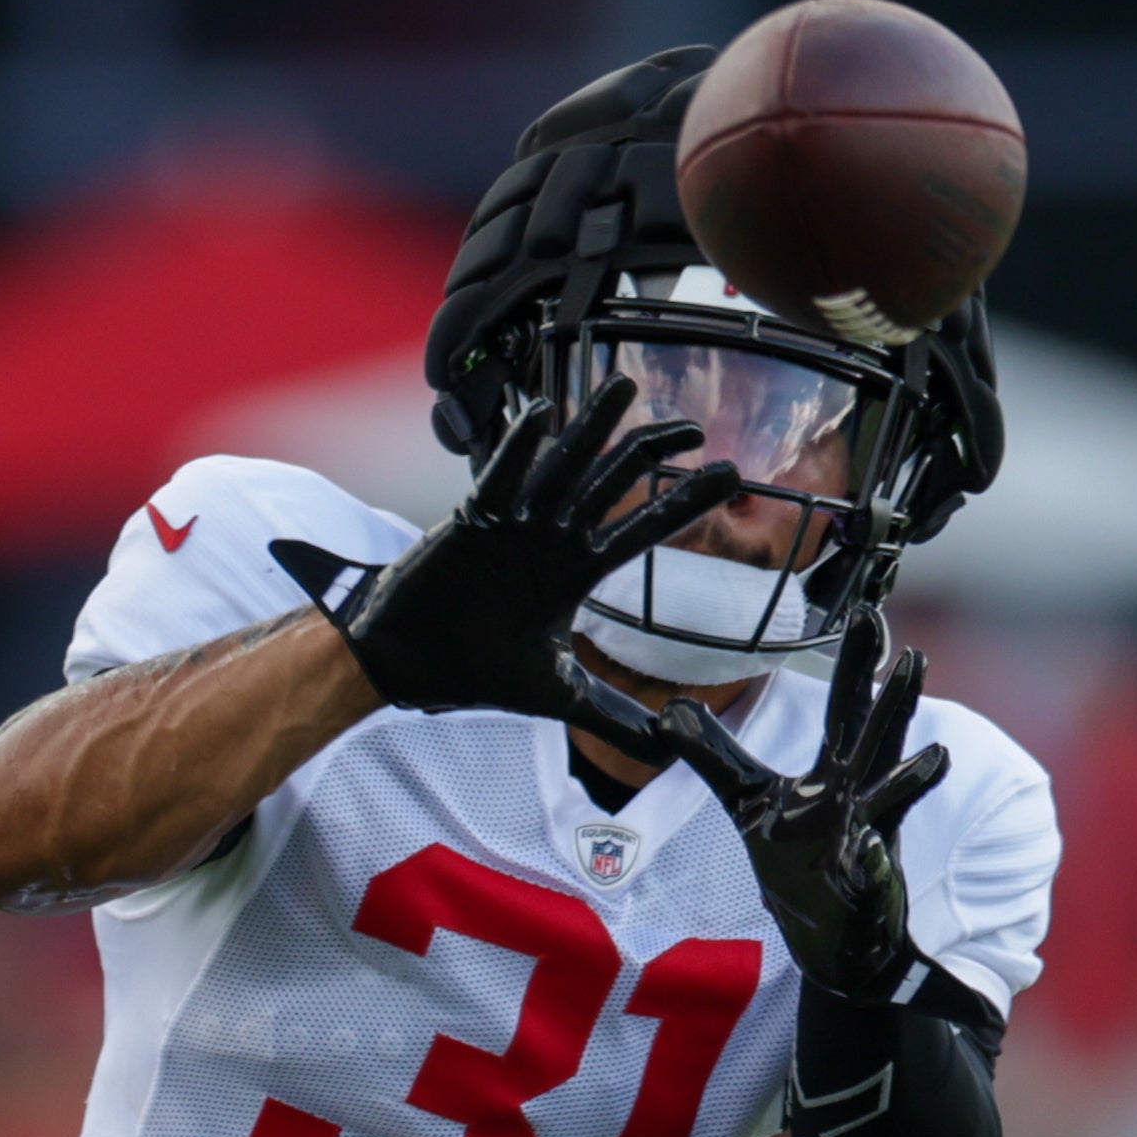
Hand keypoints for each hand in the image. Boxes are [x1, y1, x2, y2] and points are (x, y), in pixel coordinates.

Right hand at [276, 375, 739, 752]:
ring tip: (623, 389)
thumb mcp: (558, 696)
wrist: (407, 666)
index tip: (729, 477)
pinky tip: (541, 415)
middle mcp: (550, 540)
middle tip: (692, 425)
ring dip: (591, 428)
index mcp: (573, 572)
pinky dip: (518, 450)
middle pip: (610, 483)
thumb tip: (670, 747)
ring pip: (561, 467)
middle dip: (649, 451)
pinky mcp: (471, 522)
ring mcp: (513, 526)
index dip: (683, 502)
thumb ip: (614, 716)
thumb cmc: (475, 669)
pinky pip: (499, 479)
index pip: (641, 530)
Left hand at [660, 606, 947, 1001]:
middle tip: (914, 655)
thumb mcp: (747, 801)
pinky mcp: (862, 888)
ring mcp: (866, 842)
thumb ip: (716, 756)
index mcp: (836, 774)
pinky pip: (870, 872)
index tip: (868, 612)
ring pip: (890, 802)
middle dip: (893, 700)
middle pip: (876, 740)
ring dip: (909, 779)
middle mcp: (858, 799)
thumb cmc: (797, 863)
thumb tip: (671, 710)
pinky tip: (873, 850)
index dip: (855, 663)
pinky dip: (873, 862)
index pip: (845, 709)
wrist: (831, 938)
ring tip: (937, 755)